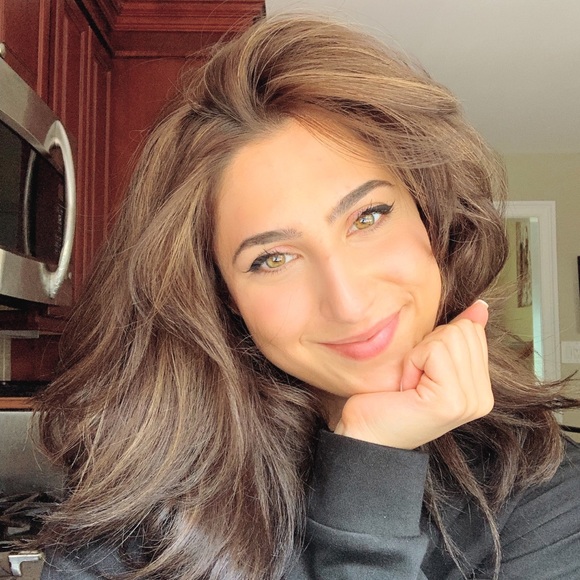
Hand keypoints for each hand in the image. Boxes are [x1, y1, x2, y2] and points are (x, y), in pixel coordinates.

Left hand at [333, 300, 492, 449]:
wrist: (365, 435)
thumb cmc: (387, 398)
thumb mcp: (426, 362)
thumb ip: (455, 336)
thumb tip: (480, 307)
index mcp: (481, 389)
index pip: (471, 330)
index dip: (435, 342)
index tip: (422, 372)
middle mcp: (482, 398)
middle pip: (461, 330)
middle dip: (427, 346)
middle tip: (414, 378)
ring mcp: (470, 402)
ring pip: (449, 336)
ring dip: (418, 355)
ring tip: (410, 383)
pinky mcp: (452, 401)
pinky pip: (434, 351)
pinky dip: (412, 362)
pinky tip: (407, 387)